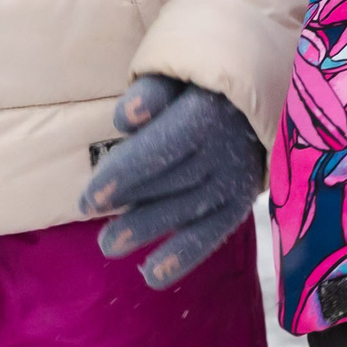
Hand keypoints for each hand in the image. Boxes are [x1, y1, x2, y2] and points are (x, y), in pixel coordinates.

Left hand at [79, 74, 262, 289]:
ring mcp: (238, 176)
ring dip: (149, 228)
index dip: (127, 173)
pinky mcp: (242, 198)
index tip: (89, 197)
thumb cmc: (201, 80)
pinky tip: (153, 275)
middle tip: (88, 211)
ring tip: (109, 245)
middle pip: (175, 179)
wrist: (259, 89)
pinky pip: (216, 231)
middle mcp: (228, 148)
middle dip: (130, 198)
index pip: (167, 146)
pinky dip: (186, 255)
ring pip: (192, 208)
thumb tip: (126, 119)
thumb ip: (152, 91)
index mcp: (211, 110)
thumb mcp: (178, 71)